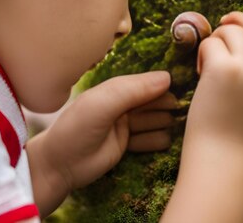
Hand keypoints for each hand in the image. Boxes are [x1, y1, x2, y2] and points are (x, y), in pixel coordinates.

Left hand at [35, 71, 175, 190]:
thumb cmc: (76, 129)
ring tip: (175, 125)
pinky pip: (149, 140)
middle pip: (153, 101)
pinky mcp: (126, 145)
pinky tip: (165, 141)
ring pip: (154, 120)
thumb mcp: (102, 105)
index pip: (146, 82)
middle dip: (166, 105)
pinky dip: (157, 140)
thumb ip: (132, 90)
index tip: (184, 87)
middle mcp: (122, 105)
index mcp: (115, 89)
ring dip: (163, 122)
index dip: (163, 85)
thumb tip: (167, 77)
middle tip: (181, 111)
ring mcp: (124, 125)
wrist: (58, 166)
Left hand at [162, 12, 242, 221]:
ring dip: (216, 40)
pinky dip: (203, 52)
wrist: (221, 159)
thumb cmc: (233, 141)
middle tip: (220, 27)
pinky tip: (200, 72)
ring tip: (207, 63)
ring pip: (233, 31)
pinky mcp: (225, 68)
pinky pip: (212, 43)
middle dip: (236, 23)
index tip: (237, 36)